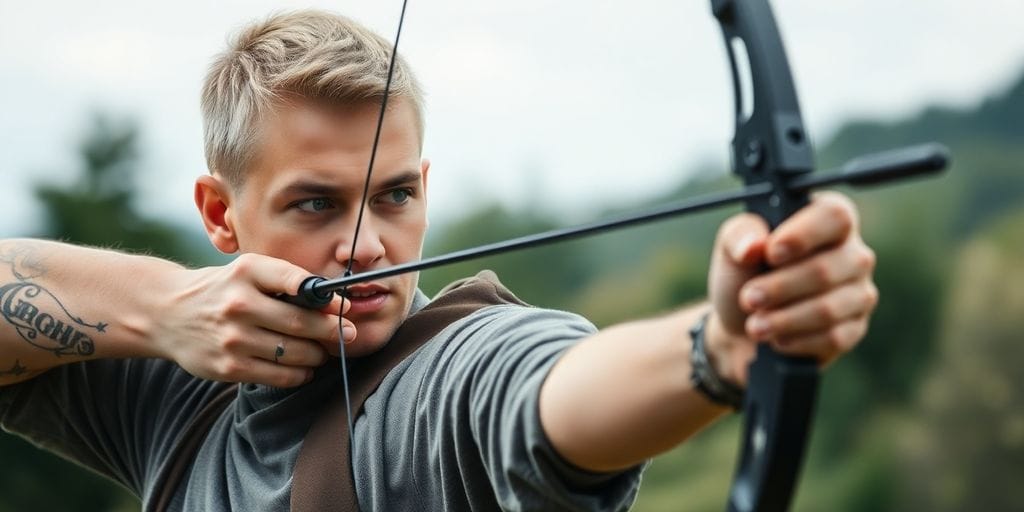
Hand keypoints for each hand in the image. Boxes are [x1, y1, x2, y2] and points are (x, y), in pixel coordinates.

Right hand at [151, 253, 356, 386]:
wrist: (167, 313)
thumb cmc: (222, 290)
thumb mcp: (247, 271)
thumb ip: (285, 281)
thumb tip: (333, 301)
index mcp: (247, 271)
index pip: (296, 281)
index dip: (328, 298)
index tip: (345, 307)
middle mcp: (239, 303)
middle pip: (301, 322)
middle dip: (332, 331)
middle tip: (348, 334)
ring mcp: (233, 338)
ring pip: (295, 353)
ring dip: (318, 355)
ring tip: (323, 351)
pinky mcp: (228, 367)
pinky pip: (280, 376)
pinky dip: (300, 374)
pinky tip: (304, 368)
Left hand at [706, 192, 877, 384]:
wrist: (741, 323)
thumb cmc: (743, 275)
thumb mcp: (732, 248)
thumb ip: (739, 235)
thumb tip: (753, 246)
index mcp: (826, 218)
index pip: (834, 216)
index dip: (803, 236)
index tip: (770, 254)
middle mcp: (853, 252)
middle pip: (826, 270)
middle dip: (779, 288)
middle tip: (748, 299)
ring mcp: (859, 291)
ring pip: (829, 309)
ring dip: (785, 320)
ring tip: (754, 326)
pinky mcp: (854, 328)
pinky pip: (833, 337)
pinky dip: (797, 341)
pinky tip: (777, 340)